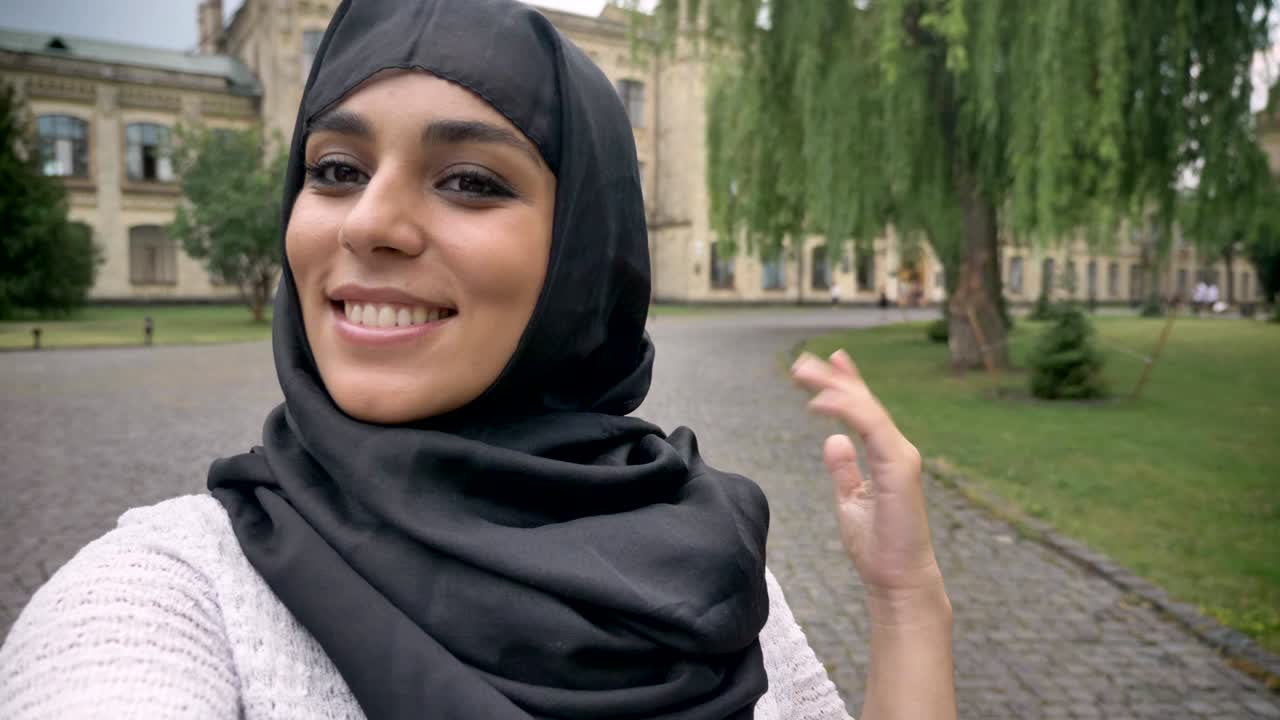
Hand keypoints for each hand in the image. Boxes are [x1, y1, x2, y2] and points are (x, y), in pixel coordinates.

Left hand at [791, 350, 946, 622]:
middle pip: (862, 403)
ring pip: (866, 409)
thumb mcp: (850, 501)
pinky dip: (845, 409)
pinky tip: (819, 401)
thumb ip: (844, 469)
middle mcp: (896, 450)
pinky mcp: (899, 466)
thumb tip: (833, 440)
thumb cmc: (878, 547)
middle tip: (800, 362)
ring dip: (833, 386)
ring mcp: (900, 456)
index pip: (864, 411)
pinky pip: (871, 427)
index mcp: (885, 456)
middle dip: (833, 378)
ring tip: (802, 373)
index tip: (829, 360)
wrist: (898, 580)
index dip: (846, 383)